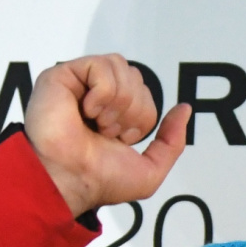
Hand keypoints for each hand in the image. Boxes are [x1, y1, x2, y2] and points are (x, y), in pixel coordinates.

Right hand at [23, 55, 189, 217]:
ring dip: (118, 102)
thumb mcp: (151, 169)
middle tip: (108, 132)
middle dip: (132, 110)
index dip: (142, 118)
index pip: (144, 93)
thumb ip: (173, 141)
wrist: (72, 181)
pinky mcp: (60, 75)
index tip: (120, 139)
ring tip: (98, 123)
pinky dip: (102, 93)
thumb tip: (184, 109)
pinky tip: (87, 111)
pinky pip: (100, 65)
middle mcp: (94, 95)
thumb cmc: (100, 181)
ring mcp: (77, 84)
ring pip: (120, 66)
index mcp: (112, 113)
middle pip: (135, 77)